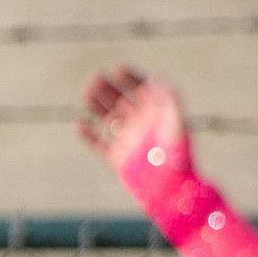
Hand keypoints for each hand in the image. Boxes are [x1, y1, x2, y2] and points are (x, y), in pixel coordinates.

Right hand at [78, 63, 192, 189]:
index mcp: (156, 114)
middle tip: (94, 77)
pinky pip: (98, 144)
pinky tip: (78, 122)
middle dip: (107, 88)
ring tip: (84, 92)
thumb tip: (155, 76)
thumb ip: (169, 97)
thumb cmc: (179, 155)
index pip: (141, 89)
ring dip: (96, 105)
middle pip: (120, 100)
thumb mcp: (177, 121)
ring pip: (108, 118)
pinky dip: (87, 134)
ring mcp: (128, 141)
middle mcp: (141, 125)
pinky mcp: (117, 159)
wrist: (171, 188)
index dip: (129, 77)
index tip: (116, 68)